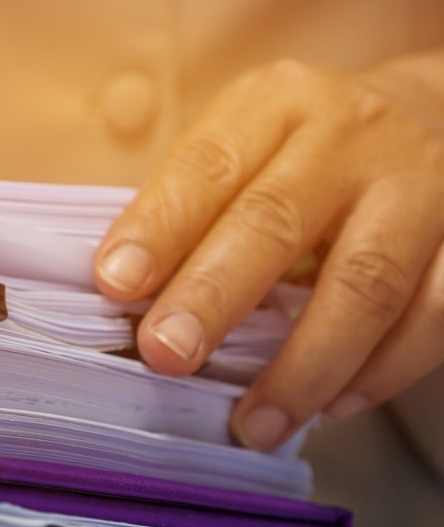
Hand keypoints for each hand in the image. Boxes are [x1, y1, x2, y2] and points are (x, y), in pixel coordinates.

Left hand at [94, 58, 443, 449]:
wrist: (437, 117)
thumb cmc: (306, 157)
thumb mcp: (245, 150)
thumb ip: (189, 213)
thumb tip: (123, 301)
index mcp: (275, 105)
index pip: (207, 165)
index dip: (159, 227)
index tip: (114, 284)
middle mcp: (351, 136)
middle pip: (276, 220)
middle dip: (215, 295)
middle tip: (167, 355)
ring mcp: (422, 186)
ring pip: (366, 283)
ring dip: (304, 364)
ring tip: (254, 422)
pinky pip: (435, 315)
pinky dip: (382, 372)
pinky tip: (333, 407)